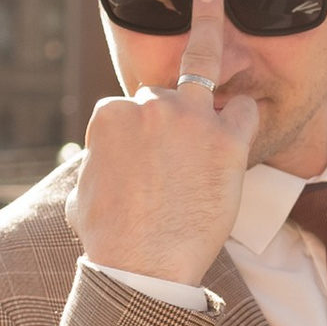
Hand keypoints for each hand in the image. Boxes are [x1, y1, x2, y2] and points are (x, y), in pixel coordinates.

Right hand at [68, 0, 259, 285]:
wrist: (142, 267)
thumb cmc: (109, 238)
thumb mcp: (81, 191)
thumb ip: (95, 162)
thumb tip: (94, 162)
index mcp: (111, 112)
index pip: (131, 104)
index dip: (143, 131)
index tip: (147, 153)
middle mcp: (148, 104)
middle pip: (165, 94)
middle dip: (172, 119)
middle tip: (178, 161)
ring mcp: (189, 118)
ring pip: (204, 84)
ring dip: (209, 103)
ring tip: (212, 58)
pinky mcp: (226, 139)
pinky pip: (244, 111)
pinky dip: (245, 117)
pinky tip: (245, 127)